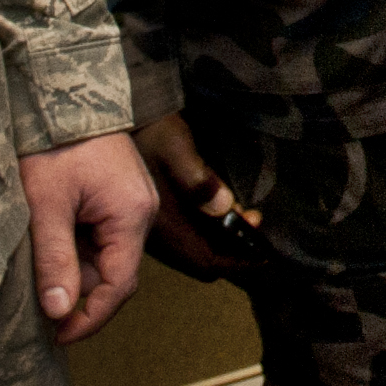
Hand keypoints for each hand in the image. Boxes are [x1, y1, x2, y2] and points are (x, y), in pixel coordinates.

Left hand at [18, 131, 156, 342]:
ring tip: (37, 267)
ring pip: (104, 254)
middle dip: (77, 292)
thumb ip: (54, 258)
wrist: (58, 92)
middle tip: (38, 305)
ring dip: (72, 267)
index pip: (119, 286)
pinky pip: (99, 234)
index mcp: (132, 214)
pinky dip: (74, 246)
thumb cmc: (54, 144)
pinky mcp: (116, 194)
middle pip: (113, 272)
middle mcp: (139, 211)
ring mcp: (130, 201)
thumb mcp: (46, 204)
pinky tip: (48, 242)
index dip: (89, 318)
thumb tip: (57, 311)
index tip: (58, 336)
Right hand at [135, 110, 264, 273]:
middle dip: (236, 251)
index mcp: (163, 225)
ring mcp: (160, 227)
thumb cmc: (150, 131)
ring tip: (249, 217)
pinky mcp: (162, 216)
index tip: (265, 254)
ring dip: (227, 239)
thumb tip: (225, 207)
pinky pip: (193, 234)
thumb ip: (200, 179)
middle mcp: (161, 234)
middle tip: (258, 227)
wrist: (120, 122)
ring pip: (199, 248)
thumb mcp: (176, 148)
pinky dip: (215, 228)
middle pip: (204, 261)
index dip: (238, 262)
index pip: (206, 262)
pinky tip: (227, 209)